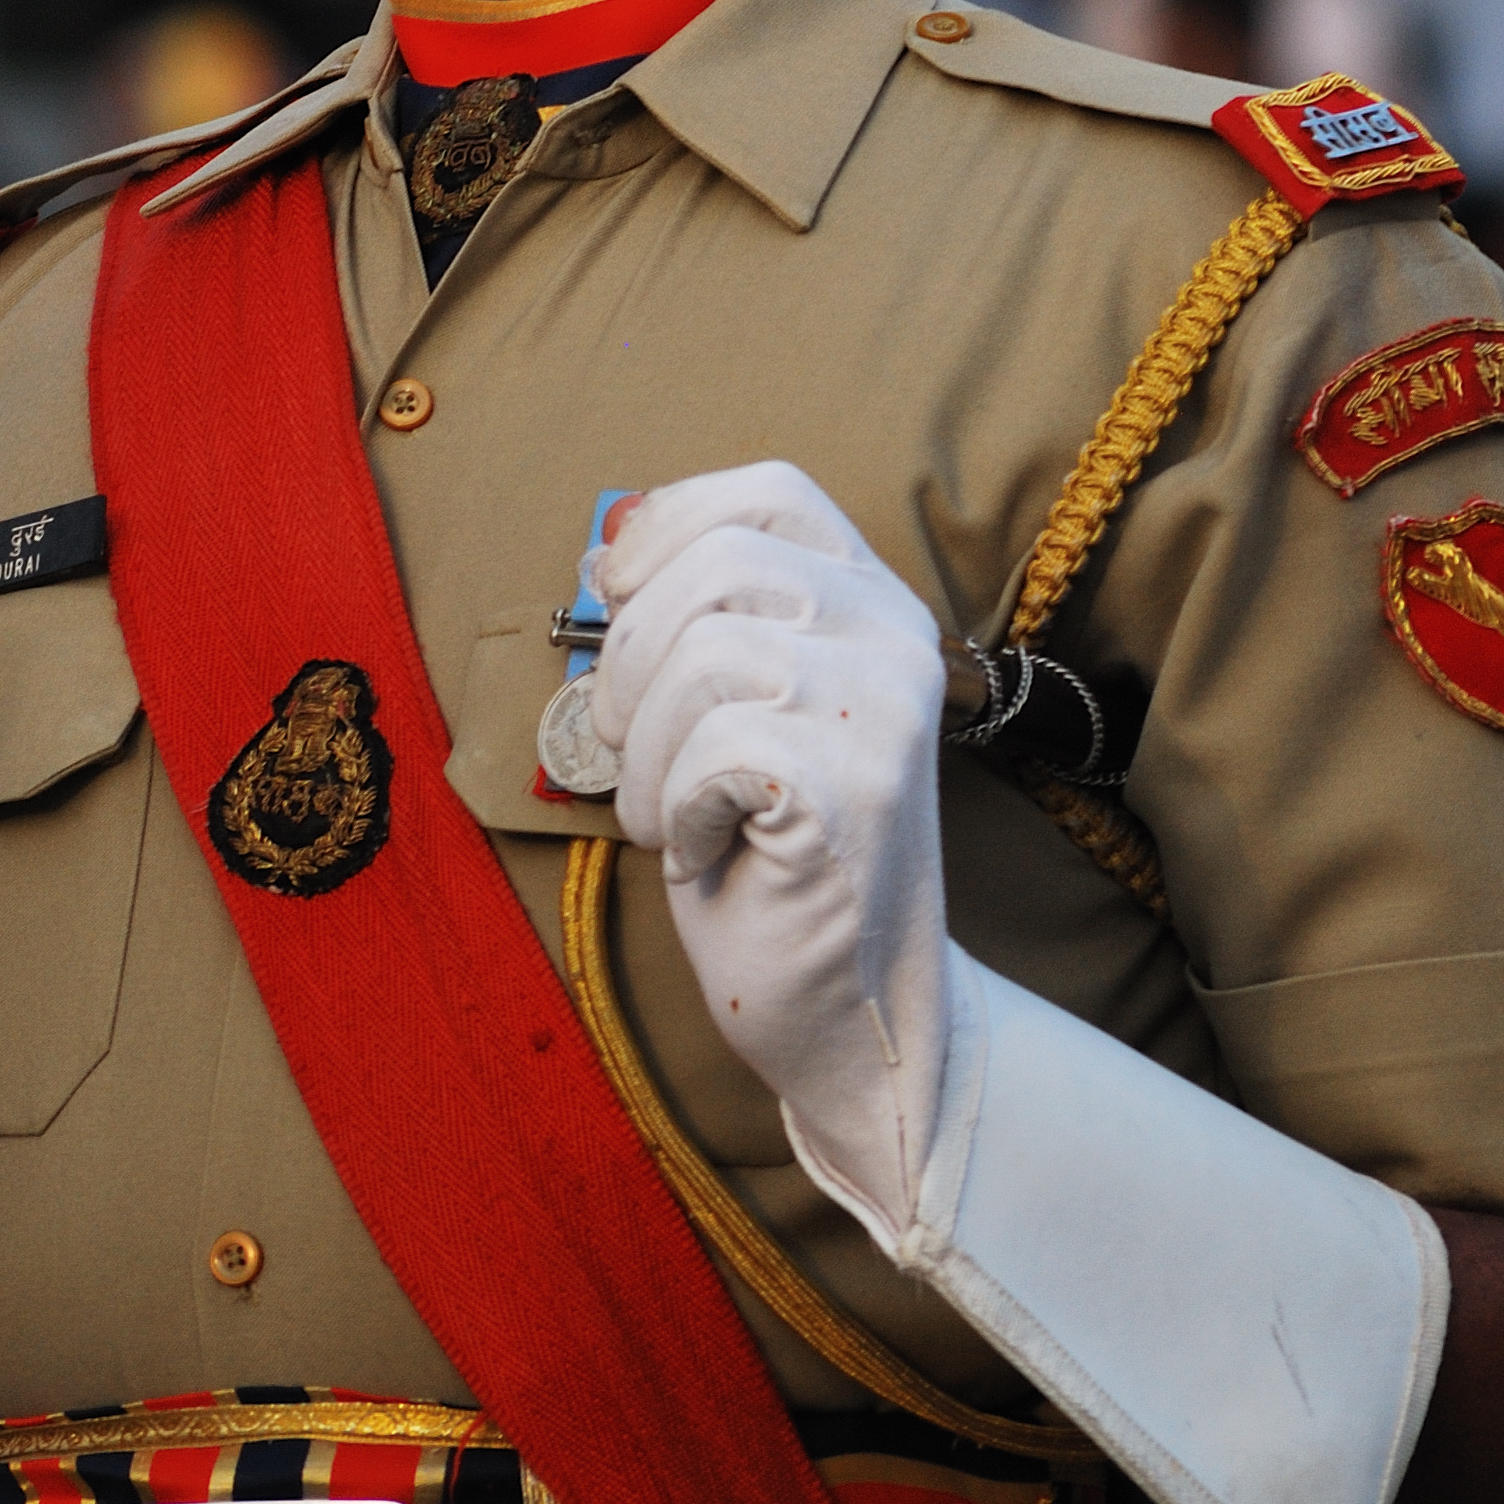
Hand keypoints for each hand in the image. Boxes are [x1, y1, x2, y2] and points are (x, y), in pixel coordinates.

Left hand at [587, 462, 953, 1233]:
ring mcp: (883, 707)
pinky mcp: (852, 783)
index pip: (770, 493)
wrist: (847, 1010)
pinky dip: (674, 808)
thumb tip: (608, 549)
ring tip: (675, 814)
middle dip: (633, 658)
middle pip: (718, 560)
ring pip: (702, 652)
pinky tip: (712, 848)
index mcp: (873, 603)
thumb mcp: (737, 708)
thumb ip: (700, 621)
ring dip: (647, 751)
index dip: (670, 524)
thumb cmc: (770, 857)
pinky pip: (706, 748)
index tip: (616, 590)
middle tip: (632, 748)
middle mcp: (894, 638)